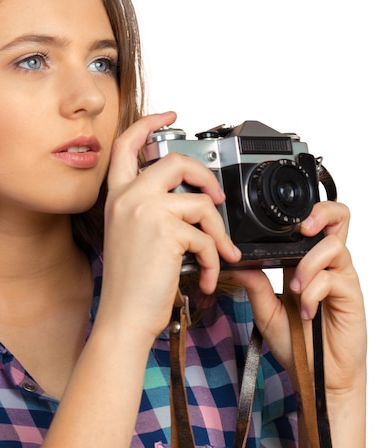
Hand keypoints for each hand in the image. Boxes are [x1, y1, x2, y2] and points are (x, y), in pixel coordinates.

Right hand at [98, 111, 241, 341]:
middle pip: (176, 160)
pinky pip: (207, 235)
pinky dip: (215, 259)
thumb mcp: (131, 235)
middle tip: (215, 197)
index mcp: (118, 196)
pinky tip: (205, 275)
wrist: (124, 316)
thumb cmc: (130, 282)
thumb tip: (191, 198)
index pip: (126, 144)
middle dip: (206, 176)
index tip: (169, 114)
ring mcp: (145, 210)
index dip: (148, 122)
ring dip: (218, 232)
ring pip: (201, 201)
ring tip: (218, 254)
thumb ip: (150, 209)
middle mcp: (128, 197)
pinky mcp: (166, 230)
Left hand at [231, 201, 366, 441]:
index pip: (313, 223)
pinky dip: (314, 292)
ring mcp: (341, 279)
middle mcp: (326, 266)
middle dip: (320, 214)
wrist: (317, 376)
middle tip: (302, 228)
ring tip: (295, 288)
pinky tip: (306, 311)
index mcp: (305, 263)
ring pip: (333, 246)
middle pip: (338, 219)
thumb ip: (254, 286)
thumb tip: (236, 263)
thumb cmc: (297, 343)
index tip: (279, 219)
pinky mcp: (352, 296)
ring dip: (309, 264)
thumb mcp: (265, 311)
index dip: (303, 212)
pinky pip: (334, 280)